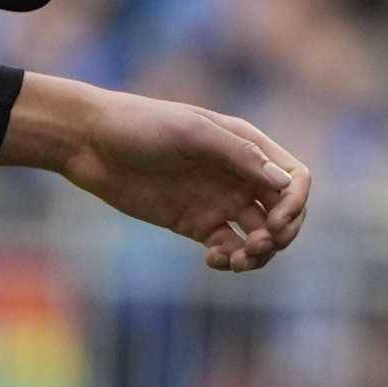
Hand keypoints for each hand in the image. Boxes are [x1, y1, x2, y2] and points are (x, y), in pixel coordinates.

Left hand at [61, 89, 311, 273]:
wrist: (91, 142)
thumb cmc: (141, 125)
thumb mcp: (192, 133)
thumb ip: (238, 156)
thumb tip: (284, 184)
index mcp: (247, 146)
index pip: (294, 178)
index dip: (296, 204)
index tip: (275, 225)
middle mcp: (239, 175)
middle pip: (283, 211)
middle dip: (281, 234)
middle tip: (258, 247)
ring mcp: (219, 201)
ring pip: (259, 235)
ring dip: (259, 253)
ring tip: (236, 261)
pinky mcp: (195, 224)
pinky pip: (228, 248)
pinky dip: (230, 260)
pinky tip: (213, 260)